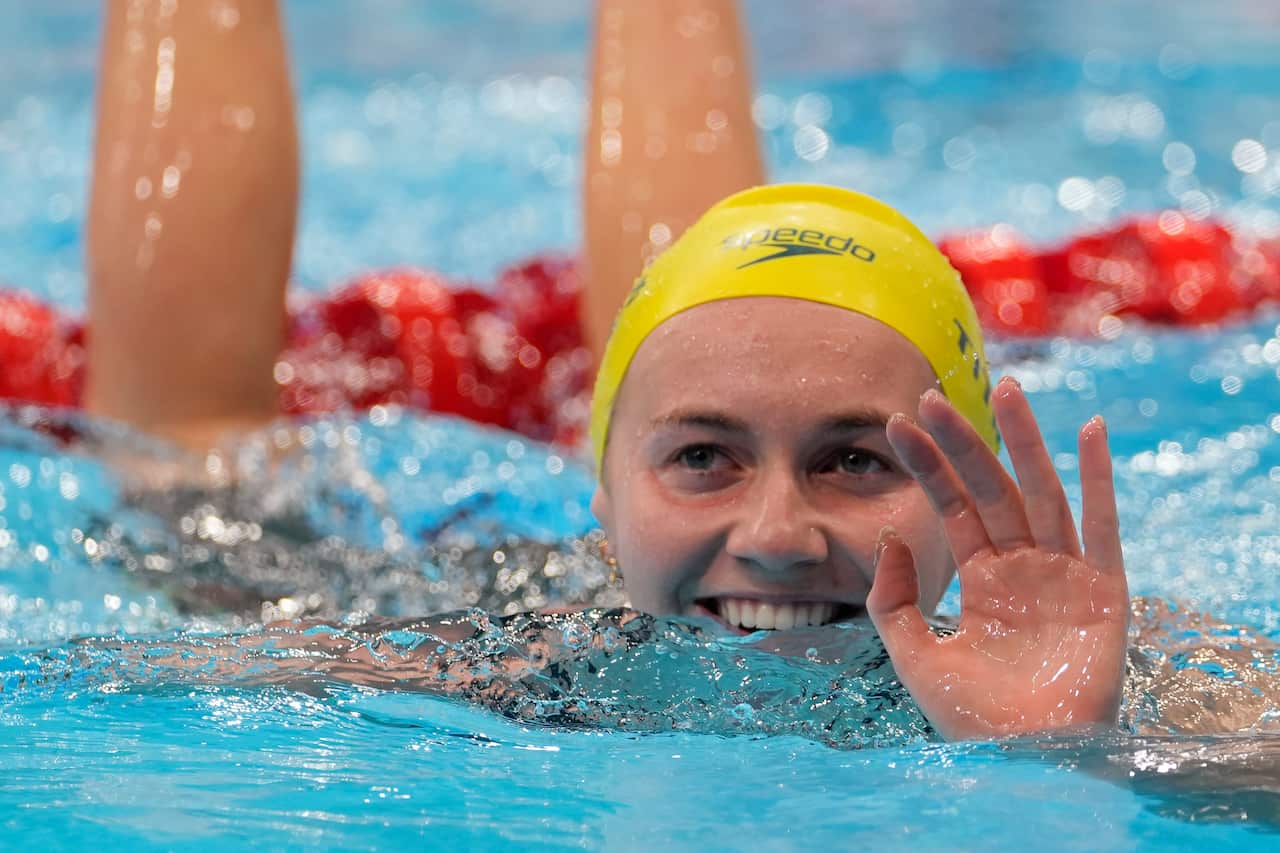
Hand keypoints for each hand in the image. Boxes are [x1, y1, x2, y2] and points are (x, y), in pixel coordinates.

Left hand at [866, 376, 1128, 739]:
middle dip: (964, 443)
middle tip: (933, 397)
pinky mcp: (1102, 589)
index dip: (927, 465)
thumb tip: (888, 538)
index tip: (898, 424)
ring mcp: (1063, 572)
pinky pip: (1102, 526)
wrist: (1024, 759)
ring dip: (1025, 441)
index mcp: (983, 577)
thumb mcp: (913, 654)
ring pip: (1041, 492)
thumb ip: (893, 598)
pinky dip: (1099, 480)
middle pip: (992, 488)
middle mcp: (1023, 566)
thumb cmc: (973, 716)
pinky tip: (1089, 431)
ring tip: (1007, 390)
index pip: (952, 506)